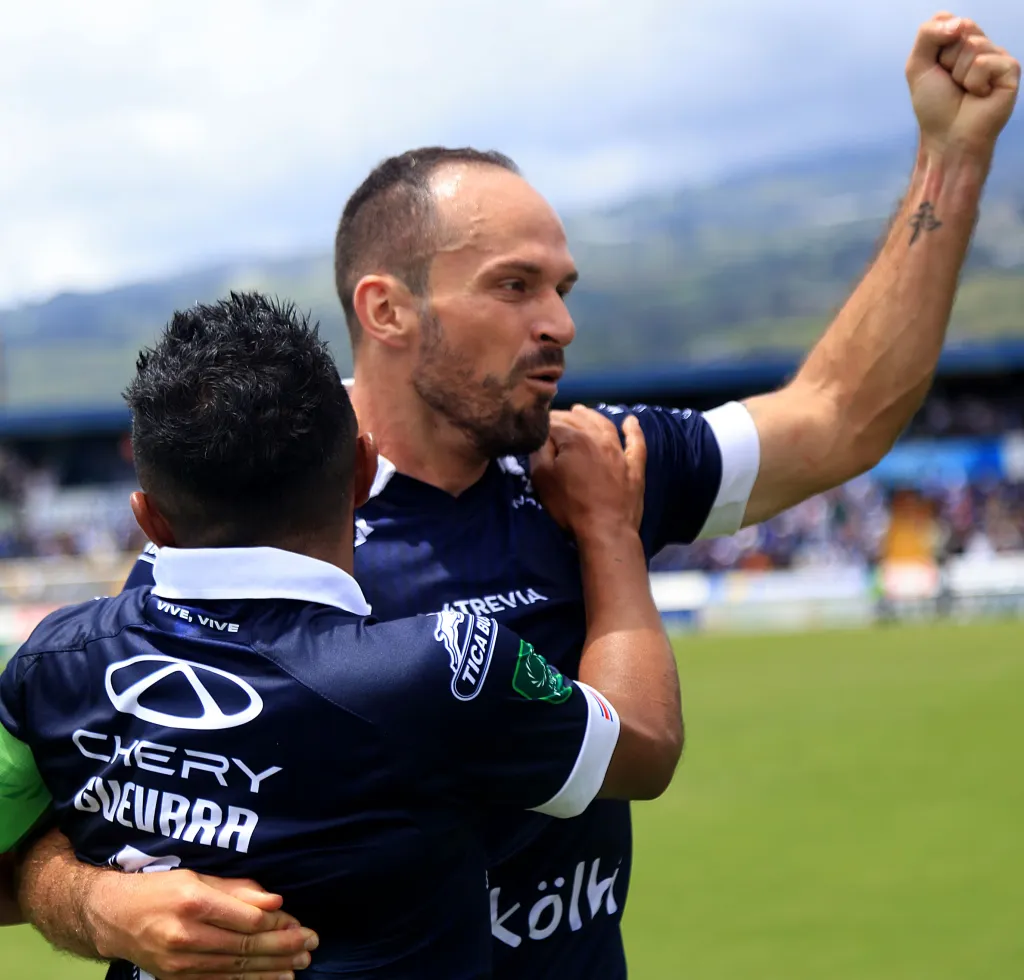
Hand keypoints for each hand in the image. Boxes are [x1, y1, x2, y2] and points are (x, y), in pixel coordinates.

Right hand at [86, 868, 318, 979]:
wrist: (114, 918)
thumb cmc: (161, 889)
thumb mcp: (198, 876)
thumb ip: (238, 890)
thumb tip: (276, 901)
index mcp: (194, 903)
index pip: (247, 919)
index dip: (277, 922)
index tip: (299, 922)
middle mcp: (187, 935)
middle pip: (245, 946)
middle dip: (283, 947)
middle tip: (311, 944)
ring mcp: (181, 963)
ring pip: (237, 967)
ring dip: (273, 967)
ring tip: (301, 964)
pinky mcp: (178, 979)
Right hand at [530, 406, 645, 537]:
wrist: (606, 529)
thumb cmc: (569, 506)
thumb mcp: (542, 479)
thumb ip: (540, 452)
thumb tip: (542, 435)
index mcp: (574, 440)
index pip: (555, 423)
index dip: (545, 422)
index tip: (538, 423)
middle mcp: (598, 439)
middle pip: (579, 421)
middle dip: (565, 416)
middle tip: (555, 416)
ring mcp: (619, 452)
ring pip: (605, 425)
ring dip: (592, 415)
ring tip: (581, 411)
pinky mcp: (635, 466)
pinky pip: (636, 442)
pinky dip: (633, 430)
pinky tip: (631, 421)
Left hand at [907, 12, 1019, 156]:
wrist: (947, 137)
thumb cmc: (934, 106)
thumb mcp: (917, 67)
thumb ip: (928, 34)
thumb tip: (958, 22)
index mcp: (959, 43)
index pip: (946, 19)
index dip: (935, 44)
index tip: (935, 68)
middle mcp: (980, 45)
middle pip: (961, 29)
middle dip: (946, 60)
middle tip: (950, 82)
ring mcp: (996, 56)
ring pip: (973, 45)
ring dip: (959, 74)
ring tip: (965, 91)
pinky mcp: (1010, 69)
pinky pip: (986, 62)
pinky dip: (975, 82)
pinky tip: (979, 95)